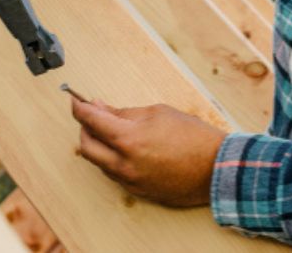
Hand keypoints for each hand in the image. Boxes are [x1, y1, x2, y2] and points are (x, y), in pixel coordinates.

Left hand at [71, 98, 226, 206]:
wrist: (216, 167)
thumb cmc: (193, 136)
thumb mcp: (158, 113)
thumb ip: (126, 113)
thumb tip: (101, 109)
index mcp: (129, 139)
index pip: (91, 121)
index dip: (79, 108)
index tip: (75, 101)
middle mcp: (124, 163)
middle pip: (86, 146)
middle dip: (84, 128)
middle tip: (91, 115)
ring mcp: (129, 180)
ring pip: (99, 162)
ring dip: (98, 144)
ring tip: (111, 130)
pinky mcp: (137, 191)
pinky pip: (113, 173)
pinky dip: (111, 158)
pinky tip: (124, 148)